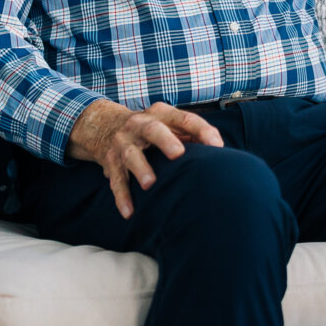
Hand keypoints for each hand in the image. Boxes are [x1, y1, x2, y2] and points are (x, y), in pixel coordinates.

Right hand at [67, 99, 223, 219]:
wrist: (105, 126)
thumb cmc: (153, 130)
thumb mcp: (171, 125)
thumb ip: (194, 136)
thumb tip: (220, 155)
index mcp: (162, 114)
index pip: (185, 119)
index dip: (202, 131)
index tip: (217, 146)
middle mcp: (140, 124)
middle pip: (154, 130)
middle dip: (166, 141)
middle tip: (178, 154)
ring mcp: (123, 142)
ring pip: (131, 154)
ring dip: (140, 169)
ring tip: (149, 185)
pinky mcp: (110, 162)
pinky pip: (116, 180)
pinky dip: (122, 196)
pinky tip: (129, 212)